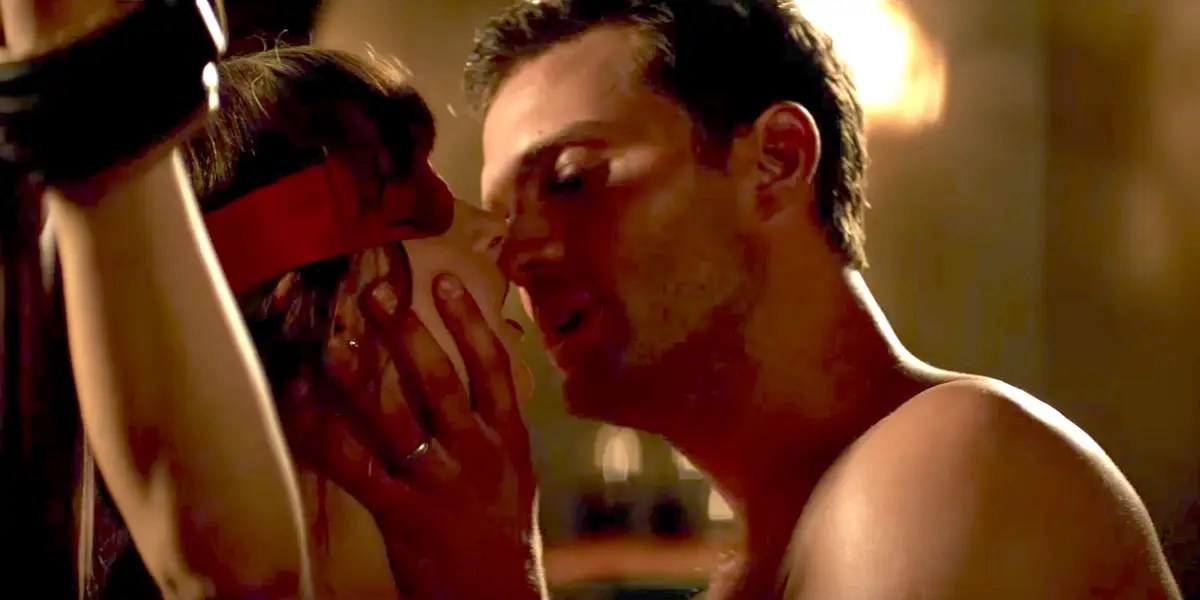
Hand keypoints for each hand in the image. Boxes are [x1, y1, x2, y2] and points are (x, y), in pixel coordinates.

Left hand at [284, 271, 542, 599]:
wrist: (499, 598)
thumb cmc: (502, 531)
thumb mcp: (512, 471)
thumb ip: (488, 424)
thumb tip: (460, 368)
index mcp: (508, 438)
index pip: (492, 367)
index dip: (468, 320)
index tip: (443, 279)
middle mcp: (477, 453)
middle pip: (440, 381)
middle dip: (406, 332)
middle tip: (374, 293)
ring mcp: (440, 484)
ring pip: (395, 419)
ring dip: (358, 378)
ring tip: (329, 343)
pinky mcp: (404, 515)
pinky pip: (357, 468)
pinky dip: (326, 435)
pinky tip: (304, 407)